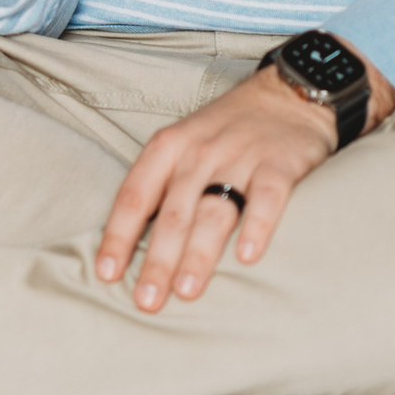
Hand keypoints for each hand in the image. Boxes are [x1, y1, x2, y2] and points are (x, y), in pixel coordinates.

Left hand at [95, 47, 394, 311]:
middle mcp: (199, 151)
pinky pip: (268, 198)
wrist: (286, 93)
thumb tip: (132, 244)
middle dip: (157, 259)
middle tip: (147, 301)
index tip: (108, 274)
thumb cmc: (227, 130)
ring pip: (214, 209)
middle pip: (172, 212)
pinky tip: (248, 258)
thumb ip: (163, 185)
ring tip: (186, 291)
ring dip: (198, 253)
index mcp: (168, 147)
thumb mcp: (184, 144)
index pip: (134, 195)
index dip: (119, 236)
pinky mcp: (280, 163)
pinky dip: (258, 227)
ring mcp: (240, 156)